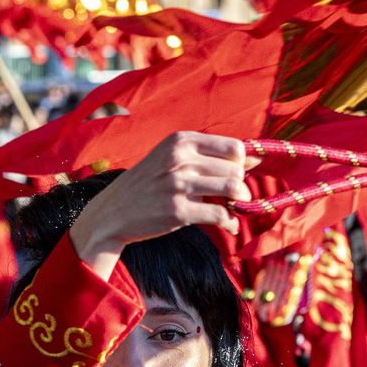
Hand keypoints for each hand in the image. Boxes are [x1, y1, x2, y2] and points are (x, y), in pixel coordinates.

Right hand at [68, 132, 253, 279]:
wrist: (113, 212)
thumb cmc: (148, 185)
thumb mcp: (170, 159)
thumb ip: (208, 157)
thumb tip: (254, 160)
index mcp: (180, 141)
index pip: (233, 148)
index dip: (241, 165)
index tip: (236, 176)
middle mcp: (179, 158)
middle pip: (235, 169)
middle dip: (240, 186)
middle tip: (233, 198)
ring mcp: (178, 185)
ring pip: (232, 189)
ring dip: (239, 203)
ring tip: (233, 209)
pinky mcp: (178, 211)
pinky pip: (221, 215)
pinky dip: (231, 223)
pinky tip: (229, 226)